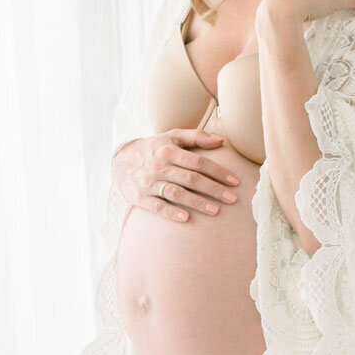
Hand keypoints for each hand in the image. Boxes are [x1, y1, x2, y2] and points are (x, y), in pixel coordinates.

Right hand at [112, 128, 241, 221]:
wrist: (119, 160)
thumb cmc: (153, 148)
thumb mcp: (171, 137)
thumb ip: (196, 137)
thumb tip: (221, 141)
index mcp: (169, 151)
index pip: (198, 162)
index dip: (218, 172)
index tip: (235, 181)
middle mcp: (159, 166)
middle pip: (191, 179)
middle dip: (214, 189)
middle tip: (233, 199)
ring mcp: (149, 183)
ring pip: (177, 194)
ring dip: (197, 203)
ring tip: (216, 211)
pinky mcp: (139, 197)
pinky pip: (157, 206)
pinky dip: (171, 212)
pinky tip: (186, 218)